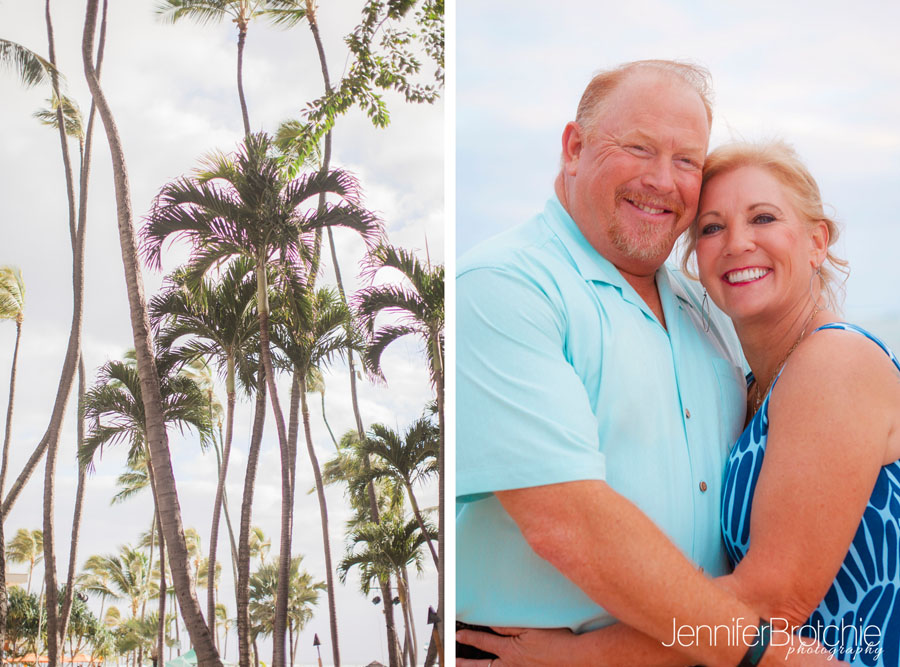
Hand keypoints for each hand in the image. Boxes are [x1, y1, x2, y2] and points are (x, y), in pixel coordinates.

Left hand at [456, 626, 580, 666]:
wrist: (574, 658)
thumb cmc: (555, 641)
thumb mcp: (529, 628)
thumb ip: (508, 627)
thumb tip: (491, 624)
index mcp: (509, 651)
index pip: (483, 643)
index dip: (469, 639)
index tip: (458, 636)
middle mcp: (511, 665)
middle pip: (482, 666)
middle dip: (466, 663)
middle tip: (453, 661)